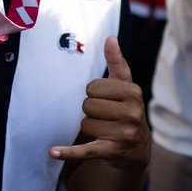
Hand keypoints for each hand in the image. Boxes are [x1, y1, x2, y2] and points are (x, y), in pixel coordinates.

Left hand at [50, 37, 149, 170]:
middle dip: (91, 111)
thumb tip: (110, 38)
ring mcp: (124, 134)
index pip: (93, 87)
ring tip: (105, 129)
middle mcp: (132, 113)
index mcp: (134, 92)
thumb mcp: (125, 87)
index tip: (106, 99)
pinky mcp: (113, 151)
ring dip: (90, 127)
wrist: (139, 148)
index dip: (94, 93)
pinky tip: (52, 152)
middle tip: (105, 116)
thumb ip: (116, 62)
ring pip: (85, 124)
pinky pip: (85, 150)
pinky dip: (68, 152)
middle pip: (87, 105)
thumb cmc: (127, 110)